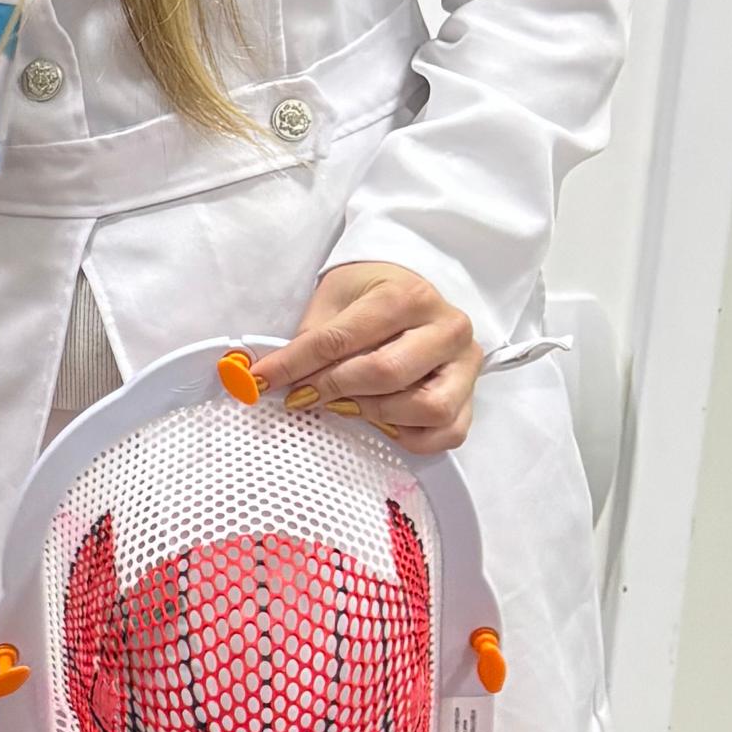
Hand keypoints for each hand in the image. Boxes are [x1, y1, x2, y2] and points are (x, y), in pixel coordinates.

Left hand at [251, 259, 481, 453]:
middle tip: (304, 396)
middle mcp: (447, 327)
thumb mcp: (334, 301)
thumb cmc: (369, 298)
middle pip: (386, 374)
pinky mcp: (471, 397)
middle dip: (334, 390)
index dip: (295, 365)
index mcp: (409, 296)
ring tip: (348, 405)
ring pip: (426, 407)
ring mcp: (465, 364)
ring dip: (375, 414)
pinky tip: (383, 423)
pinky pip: (447, 433)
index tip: (262, 382)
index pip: (342, 339)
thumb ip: (307, 340)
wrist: (411, 294)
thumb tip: (260, 378)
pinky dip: (410, 438)